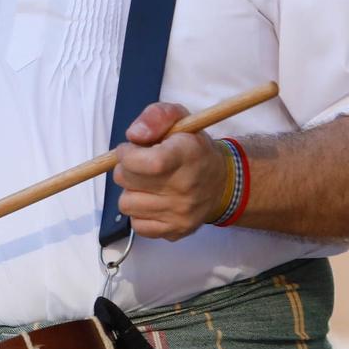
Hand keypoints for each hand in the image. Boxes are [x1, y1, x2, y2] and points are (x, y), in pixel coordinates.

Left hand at [112, 103, 231, 239]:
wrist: (221, 183)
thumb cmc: (194, 149)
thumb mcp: (180, 119)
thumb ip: (155, 117)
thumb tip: (134, 135)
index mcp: (188, 155)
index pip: (148, 162)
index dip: (127, 155)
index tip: (129, 150)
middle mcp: (186, 188)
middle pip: (126, 180)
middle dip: (126, 169)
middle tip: (141, 165)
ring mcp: (180, 213)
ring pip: (126, 204)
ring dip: (131, 191)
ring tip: (147, 183)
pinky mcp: (175, 231)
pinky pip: (136, 225)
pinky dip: (139, 212)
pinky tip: (153, 200)